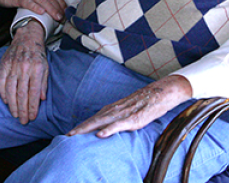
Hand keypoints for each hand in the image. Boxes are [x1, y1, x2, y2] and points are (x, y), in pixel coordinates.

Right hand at [0, 19, 47, 123]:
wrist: (27, 37)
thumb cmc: (38, 54)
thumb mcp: (46, 67)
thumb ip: (43, 83)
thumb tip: (41, 99)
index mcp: (36, 68)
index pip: (33, 92)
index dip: (33, 106)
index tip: (32, 117)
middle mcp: (24, 68)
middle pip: (21, 93)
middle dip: (23, 109)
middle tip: (23, 121)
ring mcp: (13, 66)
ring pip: (11, 89)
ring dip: (12, 104)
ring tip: (15, 114)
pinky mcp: (4, 64)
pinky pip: (2, 81)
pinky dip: (3, 93)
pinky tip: (6, 102)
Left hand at [68, 75, 192, 137]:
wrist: (161, 92)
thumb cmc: (146, 101)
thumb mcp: (129, 108)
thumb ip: (118, 116)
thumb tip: (109, 125)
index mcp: (114, 108)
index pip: (95, 117)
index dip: (83, 125)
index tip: (71, 132)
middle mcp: (116, 109)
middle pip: (94, 120)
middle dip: (80, 128)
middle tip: (67, 135)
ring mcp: (124, 114)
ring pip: (102, 122)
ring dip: (88, 128)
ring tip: (76, 135)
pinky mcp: (134, 119)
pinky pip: (119, 125)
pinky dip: (109, 130)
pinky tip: (100, 135)